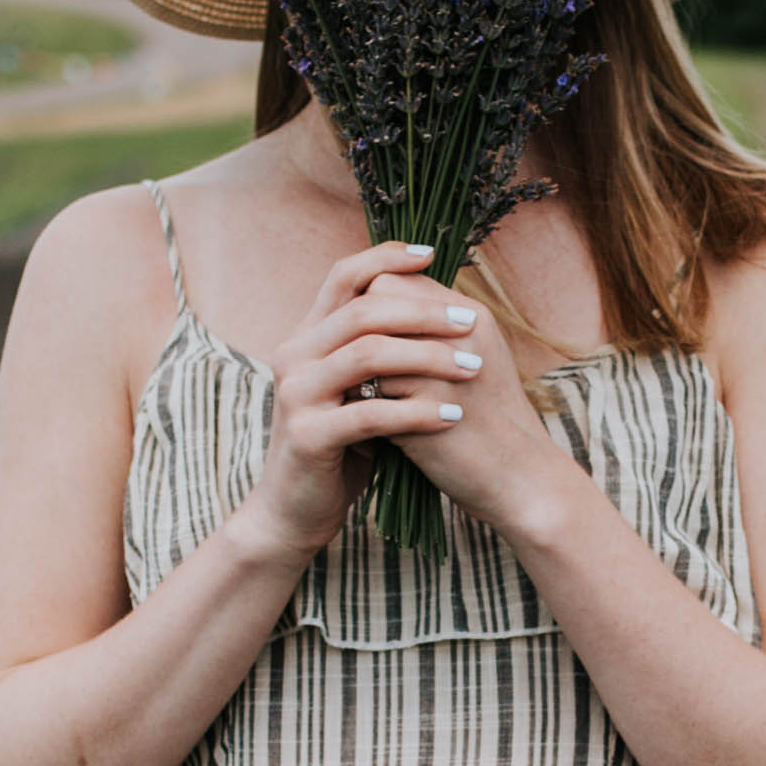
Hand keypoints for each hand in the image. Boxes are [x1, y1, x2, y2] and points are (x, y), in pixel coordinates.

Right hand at [230, 239, 551, 562]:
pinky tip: (452, 418)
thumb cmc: (339, 449)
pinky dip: (417, 413)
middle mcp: (293, 356)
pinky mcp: (308, 436)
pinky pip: (370, 413)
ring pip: (367, 355)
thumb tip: (432, 306)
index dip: (386, 258)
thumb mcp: (356, 391)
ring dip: (428, 358)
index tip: (432, 254)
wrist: (295, 510)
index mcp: (306, 338)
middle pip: (363, 311)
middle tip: (471, 324)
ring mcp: (296, 394)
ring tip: (471, 369)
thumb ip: (378, 353)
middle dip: (424, 313)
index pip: (343, 277)